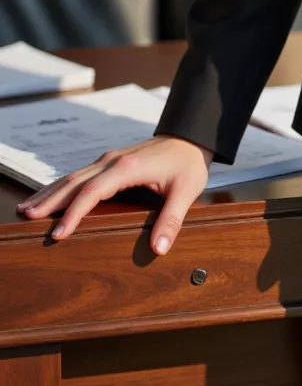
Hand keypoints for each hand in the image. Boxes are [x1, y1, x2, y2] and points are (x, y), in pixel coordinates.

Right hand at [15, 134, 214, 254]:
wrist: (190, 137)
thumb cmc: (188, 164)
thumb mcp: (186, 191)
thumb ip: (171, 220)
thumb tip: (159, 248)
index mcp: (127, 168)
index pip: (92, 193)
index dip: (73, 213)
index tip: (58, 233)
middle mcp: (112, 161)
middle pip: (74, 182)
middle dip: (49, 200)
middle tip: (27, 217)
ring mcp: (108, 160)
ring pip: (72, 177)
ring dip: (50, 192)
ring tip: (27, 209)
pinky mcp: (109, 162)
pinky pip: (80, 176)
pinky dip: (62, 187)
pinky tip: (50, 197)